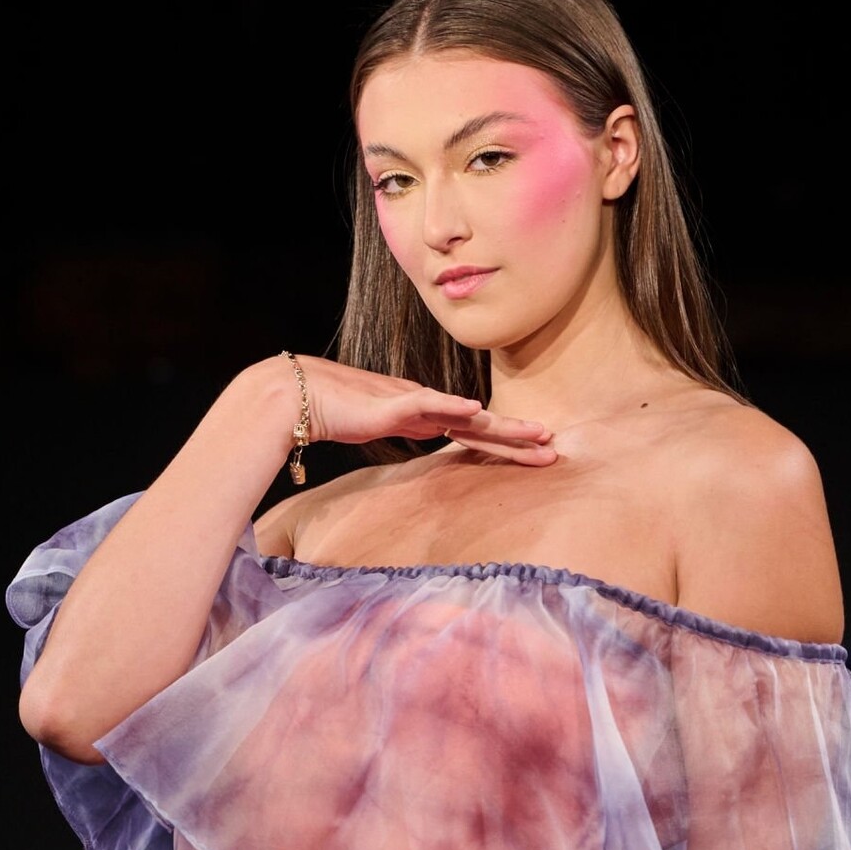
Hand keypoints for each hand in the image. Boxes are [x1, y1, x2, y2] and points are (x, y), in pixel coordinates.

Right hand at [275, 354, 556, 465]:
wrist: (295, 396)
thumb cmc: (329, 410)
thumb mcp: (377, 425)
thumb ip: (402, 426)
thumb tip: (423, 434)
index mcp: (423, 414)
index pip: (473, 431)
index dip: (506, 442)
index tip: (536, 453)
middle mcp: (425, 406)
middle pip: (481, 425)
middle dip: (518, 438)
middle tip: (555, 449)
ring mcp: (411, 402)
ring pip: (467, 416)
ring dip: (502, 426)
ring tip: (535, 434)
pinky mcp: (392, 404)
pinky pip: (429, 407)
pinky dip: (454, 409)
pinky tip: (478, 413)